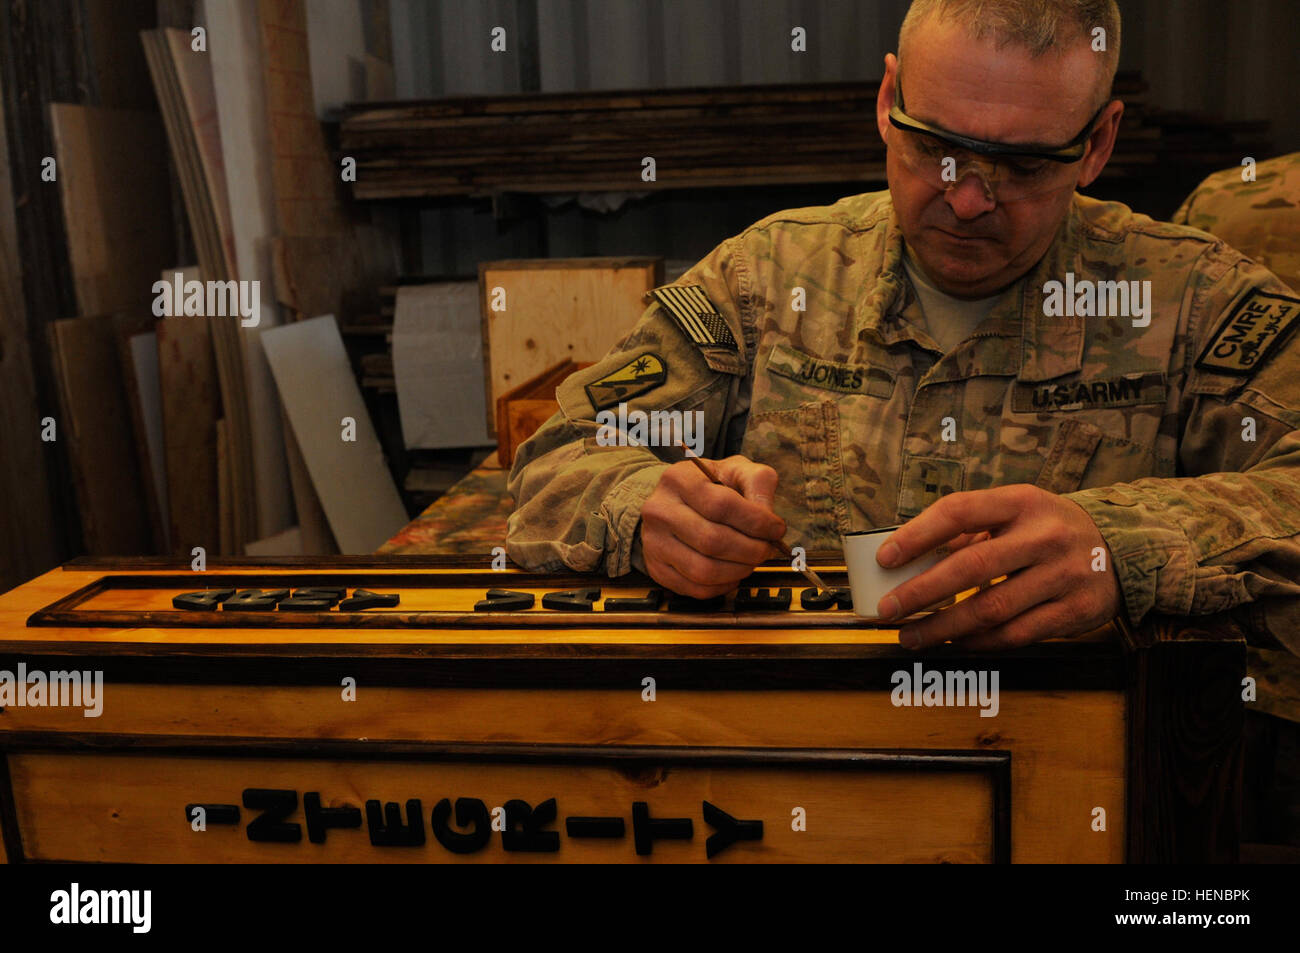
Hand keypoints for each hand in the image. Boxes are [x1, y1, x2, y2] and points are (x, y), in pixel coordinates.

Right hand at [640, 455, 786, 597]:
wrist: (673, 502)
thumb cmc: (709, 486)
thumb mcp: (735, 470)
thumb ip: (759, 482)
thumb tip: (767, 518)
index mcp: (679, 479)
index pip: (721, 505)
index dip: (756, 521)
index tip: (776, 528)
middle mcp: (659, 510)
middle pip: (713, 541)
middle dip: (751, 550)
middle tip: (766, 548)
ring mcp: (654, 543)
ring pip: (704, 570)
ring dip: (739, 570)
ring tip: (752, 560)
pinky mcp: (657, 569)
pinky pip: (696, 589)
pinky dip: (723, 585)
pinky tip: (733, 571)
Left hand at [875, 484, 1121, 649]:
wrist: (1124, 550)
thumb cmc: (1048, 530)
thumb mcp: (1016, 513)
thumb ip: (968, 533)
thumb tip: (907, 561)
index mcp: (1021, 501)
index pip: (959, 512)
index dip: (917, 535)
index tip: (884, 558)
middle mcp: (1045, 536)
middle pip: (971, 567)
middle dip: (921, 592)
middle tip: (887, 610)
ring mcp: (1063, 575)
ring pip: (990, 609)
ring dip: (942, 627)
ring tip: (910, 636)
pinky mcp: (1075, 612)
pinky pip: (1015, 635)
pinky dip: (977, 642)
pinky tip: (954, 643)